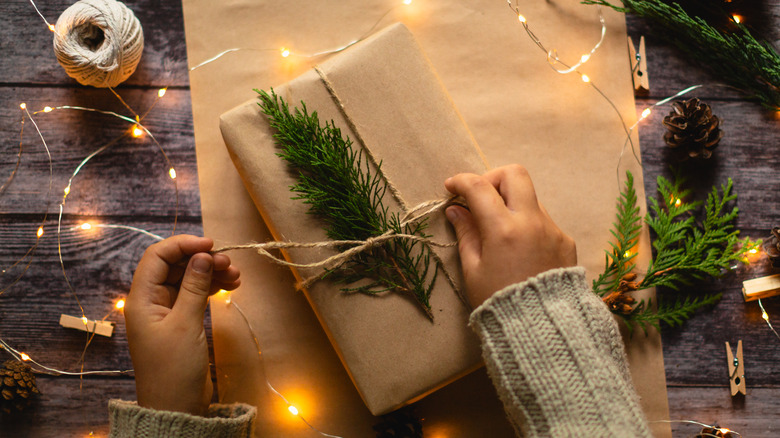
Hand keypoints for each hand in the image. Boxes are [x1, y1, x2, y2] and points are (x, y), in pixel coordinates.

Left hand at [125, 235, 240, 415]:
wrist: (176, 408)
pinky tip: (229, 286)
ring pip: (188, 279)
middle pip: (176, 266)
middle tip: (229, 264)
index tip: (211, 244)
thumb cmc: (174, 369)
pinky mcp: (181, 322)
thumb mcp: (185, 324)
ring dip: (211, 273)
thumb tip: (203, 255)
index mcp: (142, 299)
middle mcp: (151, 301)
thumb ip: (194, 287)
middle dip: (202, 259)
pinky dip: (211, 287)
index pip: (158, 257)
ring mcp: (167, 311)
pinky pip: (195, 294)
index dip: (184, 245)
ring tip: (235, 276)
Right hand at [444, 165, 576, 307]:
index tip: (451, 186)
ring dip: (510, 203)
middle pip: (514, 174)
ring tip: (497, 229)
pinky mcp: (565, 241)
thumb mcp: (473, 270)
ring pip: (530, 197)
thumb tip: (456, 209)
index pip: (479, 187)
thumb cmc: (498, 303)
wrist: (541, 329)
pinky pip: (543, 220)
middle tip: (480, 198)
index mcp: (504, 230)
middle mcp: (532, 222)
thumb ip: (466, 233)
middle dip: (492, 178)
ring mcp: (552, 229)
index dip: (461, 181)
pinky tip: (518, 247)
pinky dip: (526, 223)